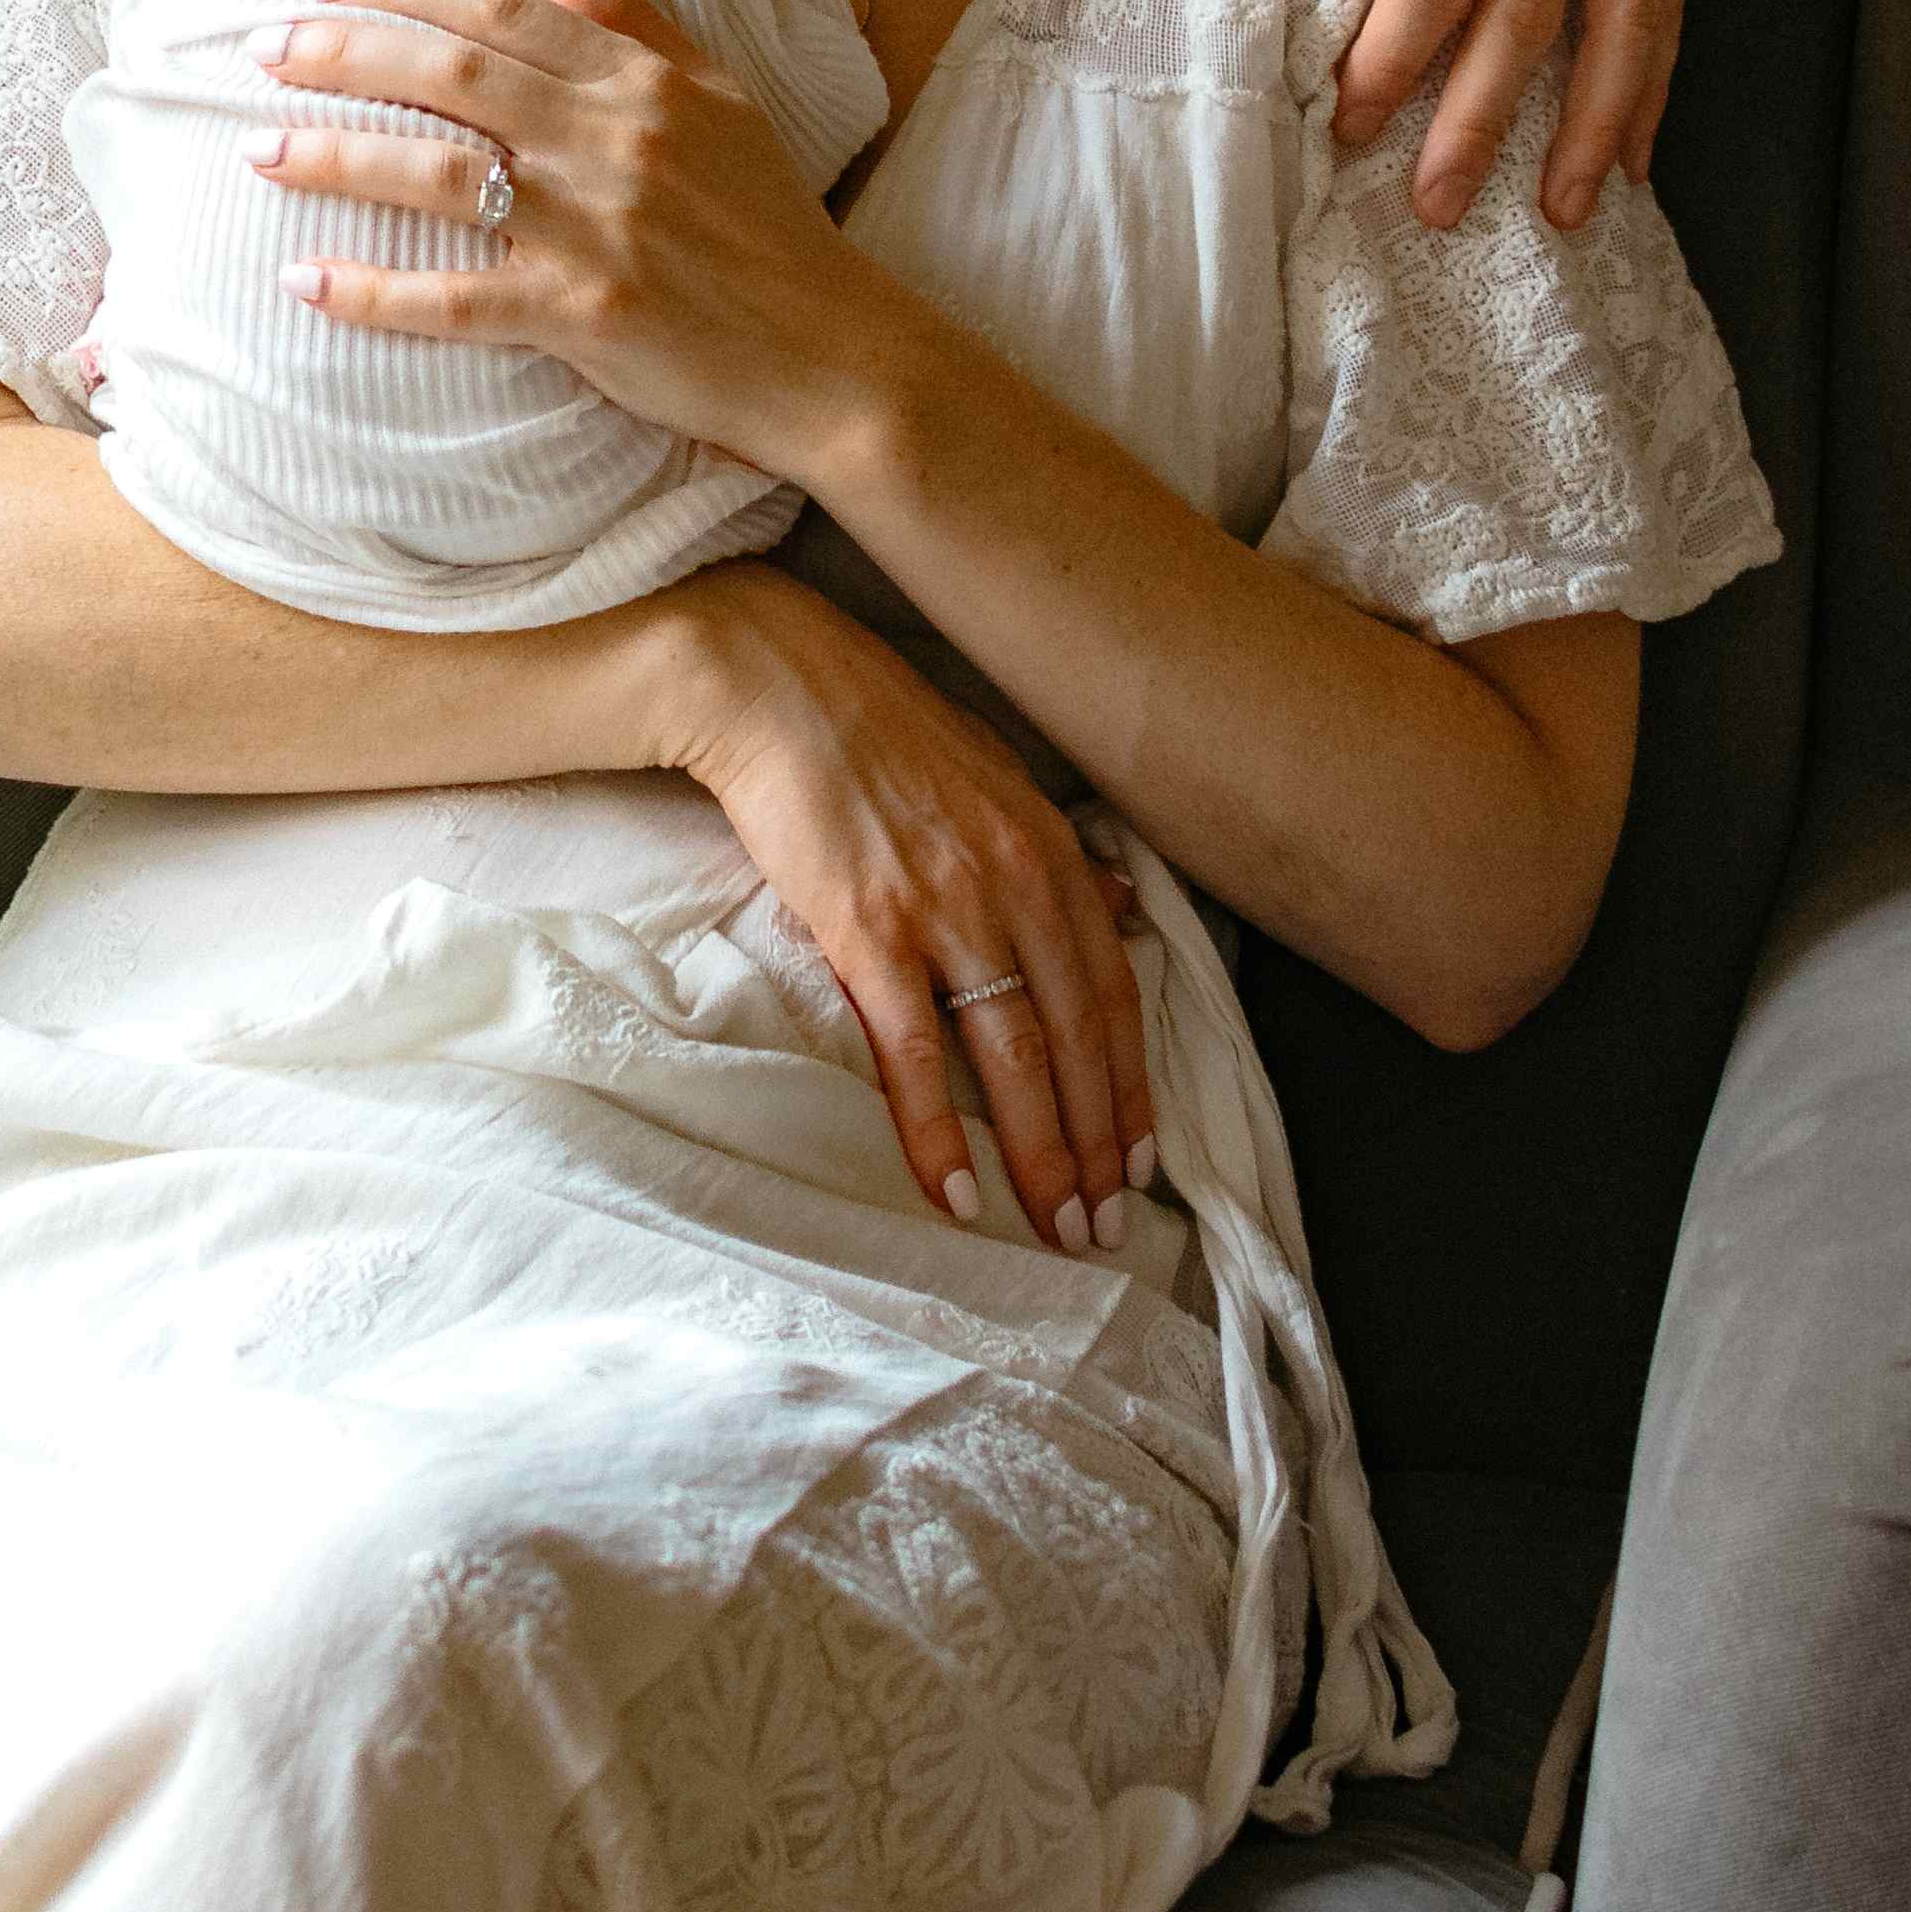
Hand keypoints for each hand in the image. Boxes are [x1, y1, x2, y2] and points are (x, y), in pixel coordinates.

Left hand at [252, 0, 874, 477]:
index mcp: (644, 81)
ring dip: (336, 157)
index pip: (503, 11)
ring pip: (439, 176)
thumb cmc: (774, 228)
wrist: (833, 356)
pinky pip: (455, 300)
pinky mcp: (584, 316)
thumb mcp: (723, 102)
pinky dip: (375, 292)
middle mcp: (615, 141)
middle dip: (344, 51)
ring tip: (256, 150)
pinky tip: (306, 281)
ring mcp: (597, 229)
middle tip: (264, 46)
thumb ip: (640, 27)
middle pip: (452, 75)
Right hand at [645, 567, 1154, 1249]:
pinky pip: (914, 1052)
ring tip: (1055, 1229)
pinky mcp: (866, 930)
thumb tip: (1127, 901)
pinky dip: (938, 1132)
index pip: (1113, 992)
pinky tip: (956, 1193)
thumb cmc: (876, 726)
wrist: (771, 682)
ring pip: (1014, 1056)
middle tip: (1105, 1229)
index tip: (1139, 1160)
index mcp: (1048, 849)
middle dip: (1097, 1144)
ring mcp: (943, 909)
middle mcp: (1013, 884)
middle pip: (1076, 1038)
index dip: (1131, 1085)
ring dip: (1041, 1154)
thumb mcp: (994, 775)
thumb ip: (1060, 850)